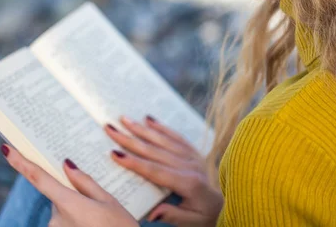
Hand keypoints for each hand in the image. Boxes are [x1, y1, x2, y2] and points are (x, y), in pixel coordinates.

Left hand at [1, 144, 138, 226]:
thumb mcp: (109, 202)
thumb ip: (85, 182)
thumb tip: (67, 165)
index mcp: (70, 204)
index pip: (39, 179)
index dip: (20, 163)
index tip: (5, 149)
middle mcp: (57, 220)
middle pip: (58, 196)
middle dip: (72, 196)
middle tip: (97, 207)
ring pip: (62, 212)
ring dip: (76, 213)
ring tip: (100, 222)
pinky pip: (64, 224)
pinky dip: (76, 223)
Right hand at [104, 115, 222, 226]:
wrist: (225, 205)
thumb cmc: (205, 216)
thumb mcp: (191, 222)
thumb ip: (172, 215)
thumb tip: (152, 213)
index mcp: (188, 183)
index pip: (156, 171)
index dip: (134, 162)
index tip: (114, 154)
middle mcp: (190, 165)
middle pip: (155, 151)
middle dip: (130, 139)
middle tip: (110, 129)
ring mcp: (193, 156)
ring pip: (163, 139)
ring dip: (141, 128)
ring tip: (123, 119)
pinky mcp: (194, 151)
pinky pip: (176, 136)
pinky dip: (161, 127)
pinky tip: (148, 119)